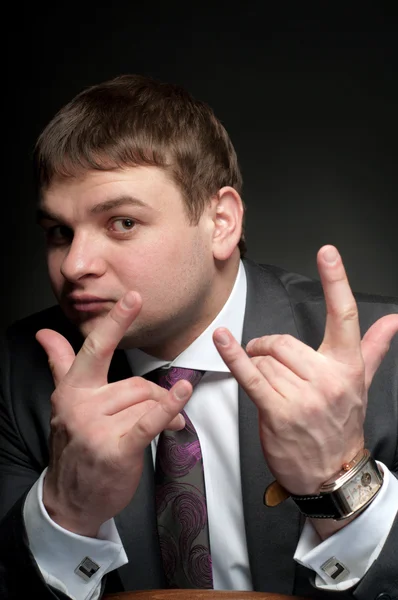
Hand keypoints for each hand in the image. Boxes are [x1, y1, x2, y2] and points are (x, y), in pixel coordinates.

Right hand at [36, 291, 191, 536]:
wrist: (70, 498)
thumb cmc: (75, 446)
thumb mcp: (65, 402)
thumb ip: (60, 363)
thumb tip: (44, 333)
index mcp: (73, 390)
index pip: (96, 349)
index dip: (116, 322)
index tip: (133, 298)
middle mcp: (81, 406)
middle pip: (137, 384)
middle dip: (154, 398)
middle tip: (161, 411)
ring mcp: (96, 429)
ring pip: (146, 403)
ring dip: (164, 413)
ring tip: (165, 426)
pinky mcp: (116, 450)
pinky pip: (148, 422)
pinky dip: (169, 408)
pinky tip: (182, 393)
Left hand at [213, 245, 397, 495]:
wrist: (332, 472)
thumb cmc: (342, 423)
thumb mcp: (360, 383)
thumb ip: (375, 347)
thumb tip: (394, 319)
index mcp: (347, 366)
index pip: (344, 316)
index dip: (336, 281)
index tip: (328, 253)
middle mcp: (328, 379)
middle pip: (282, 342)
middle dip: (268, 350)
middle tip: (269, 363)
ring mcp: (303, 397)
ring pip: (265, 362)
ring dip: (258, 369)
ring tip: (271, 387)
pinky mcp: (277, 412)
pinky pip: (251, 377)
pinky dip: (233, 357)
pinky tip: (222, 340)